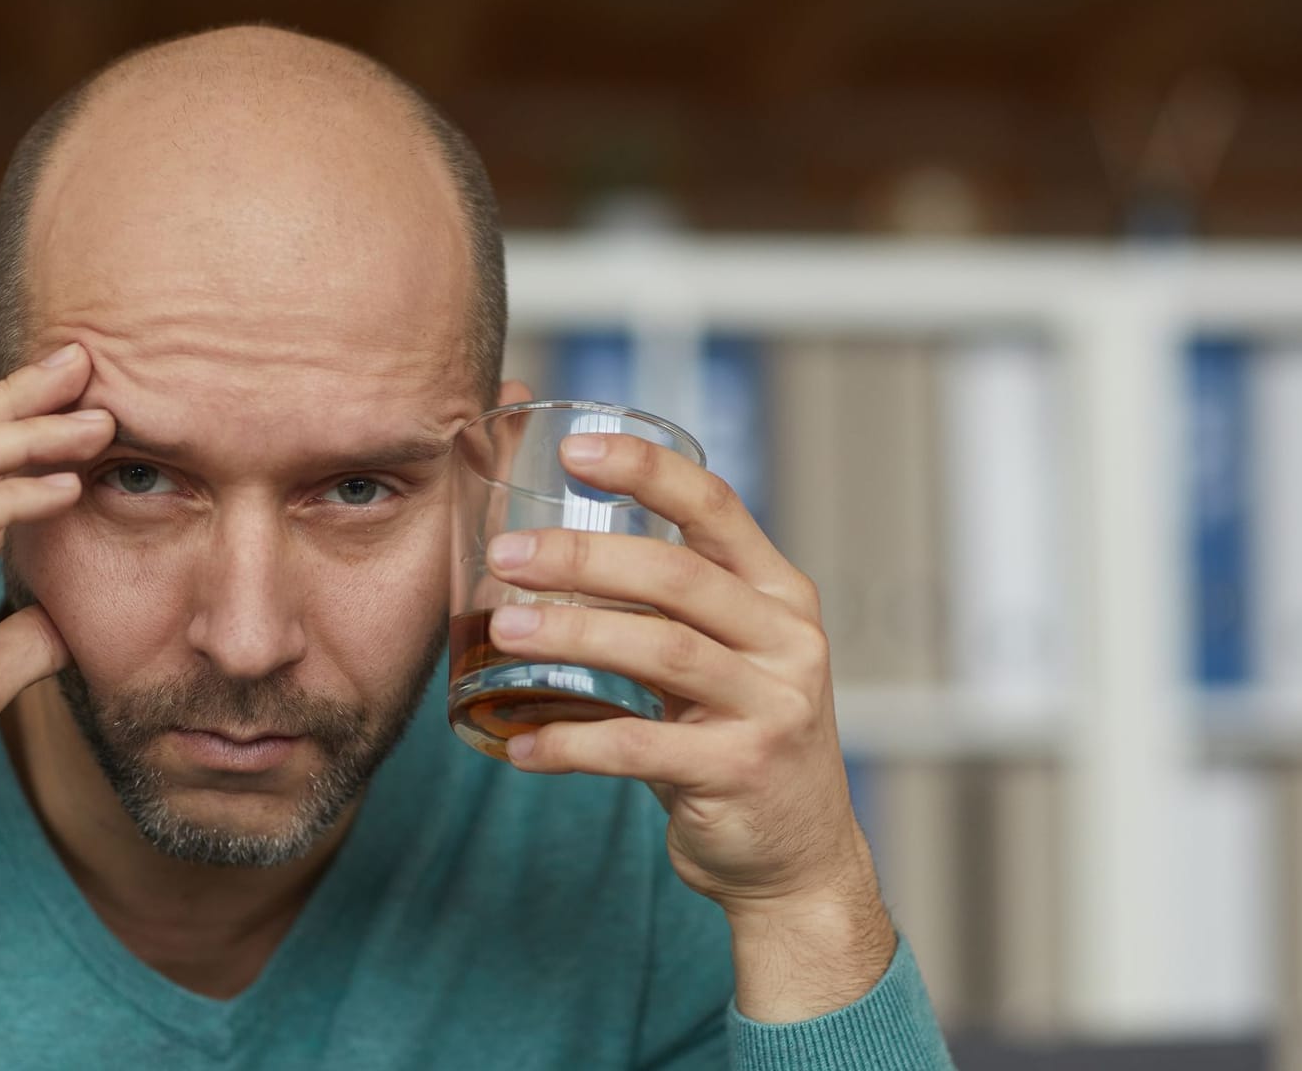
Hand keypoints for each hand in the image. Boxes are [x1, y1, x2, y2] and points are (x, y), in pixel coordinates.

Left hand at [482, 431, 893, 1019]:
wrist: (799, 854)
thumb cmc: (738, 737)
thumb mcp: (722, 656)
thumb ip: (665, 606)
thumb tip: (550, 548)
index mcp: (778, 594)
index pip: (715, 507)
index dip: (646, 470)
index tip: (574, 447)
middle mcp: (786, 639)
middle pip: (676, 575)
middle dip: (581, 556)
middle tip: (506, 555)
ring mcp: (772, 706)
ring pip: (660, 650)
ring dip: (571, 634)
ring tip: (502, 631)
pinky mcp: (742, 772)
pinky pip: (642, 748)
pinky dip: (574, 743)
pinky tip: (522, 743)